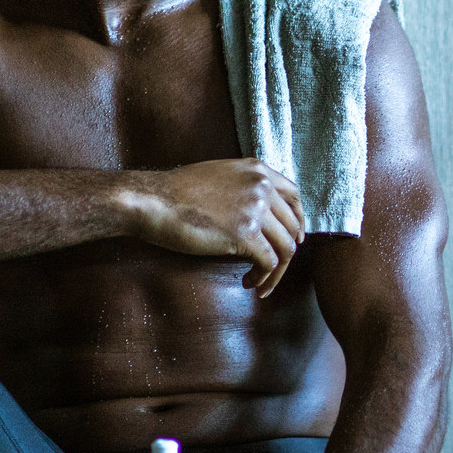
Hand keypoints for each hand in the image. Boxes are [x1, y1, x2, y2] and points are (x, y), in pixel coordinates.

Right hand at [130, 160, 305, 296]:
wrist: (154, 201)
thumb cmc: (176, 193)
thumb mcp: (220, 176)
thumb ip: (244, 187)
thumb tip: (259, 212)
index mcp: (257, 170)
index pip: (294, 196)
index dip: (298, 221)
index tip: (294, 238)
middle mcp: (261, 186)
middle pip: (292, 226)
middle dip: (286, 252)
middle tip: (271, 268)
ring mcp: (255, 209)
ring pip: (285, 248)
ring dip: (276, 271)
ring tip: (259, 282)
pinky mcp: (245, 234)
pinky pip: (268, 263)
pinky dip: (263, 278)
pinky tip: (249, 283)